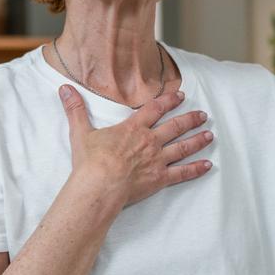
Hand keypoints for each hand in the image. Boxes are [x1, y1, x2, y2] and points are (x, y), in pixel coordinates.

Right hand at [58, 85, 213, 206]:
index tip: (180, 95)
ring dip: (198, 140)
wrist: (100, 185)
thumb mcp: (81, 132)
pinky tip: (208, 166)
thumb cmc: (91, 161)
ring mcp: (157, 160)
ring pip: (183, 147)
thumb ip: (75, 110)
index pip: (155, 109)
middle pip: (175, 126)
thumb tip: (64, 89)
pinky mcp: (160, 179)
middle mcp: (149, 141)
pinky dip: (196, 169)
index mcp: (133, 129)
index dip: (168, 101)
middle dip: (190, 119)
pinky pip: (182, 173)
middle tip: (203, 115)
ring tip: (209, 134)